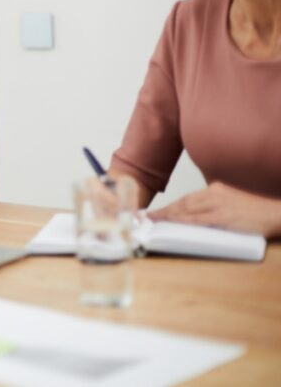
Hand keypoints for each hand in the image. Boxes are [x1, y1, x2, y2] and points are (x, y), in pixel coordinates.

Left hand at [148, 181, 280, 236]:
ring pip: (185, 210)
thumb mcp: (233, 202)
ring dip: (167, 216)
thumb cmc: (258, 211)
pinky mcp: (223, 217)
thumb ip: (216, 207)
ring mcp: (218, 205)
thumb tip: (198, 216)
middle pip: (183, 202)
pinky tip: (170, 225)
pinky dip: (181, 222)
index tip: (156, 211)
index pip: (187, 198)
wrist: (279, 213)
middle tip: (147, 217)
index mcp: (217, 189)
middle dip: (164, 210)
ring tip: (152, 221)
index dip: (170, 205)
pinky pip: (197, 220)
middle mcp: (214, 193)